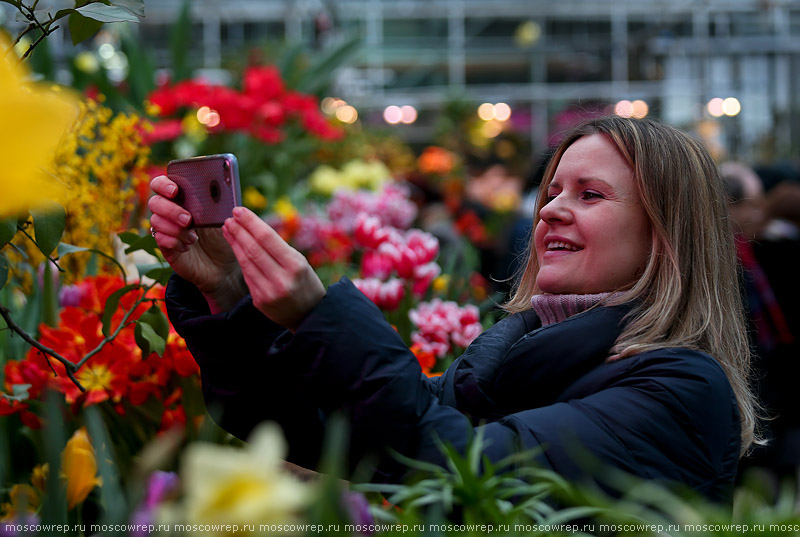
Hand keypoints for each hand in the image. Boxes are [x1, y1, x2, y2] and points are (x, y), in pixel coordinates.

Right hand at [148, 175, 244, 312]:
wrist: (223, 266)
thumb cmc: (222, 237)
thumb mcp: (222, 219)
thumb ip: (216, 204)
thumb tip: (219, 191)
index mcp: (183, 199)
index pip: (162, 184)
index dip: (164, 184)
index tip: (175, 191)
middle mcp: (170, 212)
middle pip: (155, 202)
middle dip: (171, 210)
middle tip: (188, 219)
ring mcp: (166, 229)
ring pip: (155, 221)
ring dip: (175, 229)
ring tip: (194, 238)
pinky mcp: (165, 246)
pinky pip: (159, 239)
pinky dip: (174, 241)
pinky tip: (187, 246)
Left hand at [222, 207, 324, 330]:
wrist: (310, 316)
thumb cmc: (306, 283)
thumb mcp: (301, 263)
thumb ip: (279, 248)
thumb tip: (253, 227)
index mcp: (295, 266)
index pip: (267, 238)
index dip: (250, 222)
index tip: (239, 210)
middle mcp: (281, 280)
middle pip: (253, 249)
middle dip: (239, 230)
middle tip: (229, 217)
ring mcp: (269, 292)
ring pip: (246, 262)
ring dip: (234, 243)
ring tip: (227, 229)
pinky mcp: (260, 301)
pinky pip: (247, 276)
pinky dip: (240, 259)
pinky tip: (235, 247)